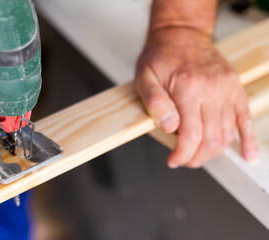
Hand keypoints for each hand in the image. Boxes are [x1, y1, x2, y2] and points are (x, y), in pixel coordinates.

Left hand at [135, 27, 258, 167]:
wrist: (181, 34)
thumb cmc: (160, 56)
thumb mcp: (144, 77)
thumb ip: (155, 102)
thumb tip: (170, 127)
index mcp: (187, 88)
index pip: (191, 135)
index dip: (182, 154)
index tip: (173, 160)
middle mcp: (211, 90)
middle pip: (211, 139)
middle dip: (196, 157)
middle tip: (183, 160)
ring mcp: (227, 89)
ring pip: (227, 134)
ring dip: (213, 152)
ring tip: (198, 155)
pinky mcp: (235, 88)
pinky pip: (245, 118)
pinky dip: (248, 140)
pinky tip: (248, 155)